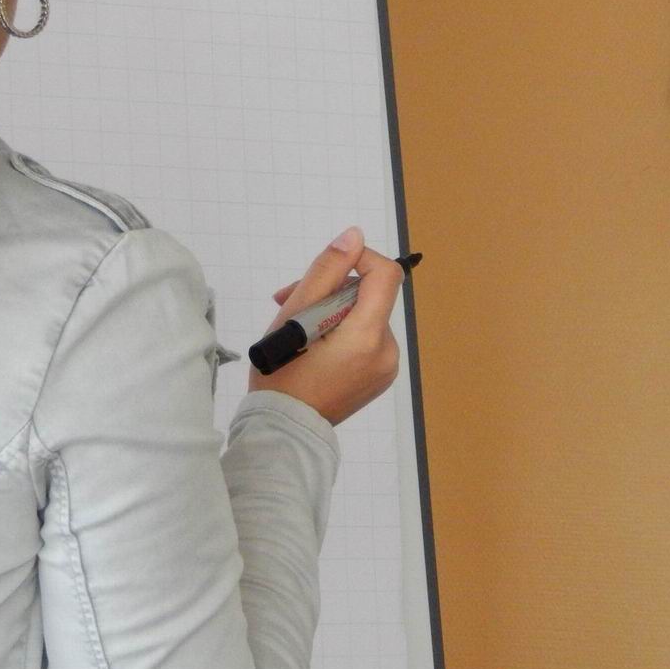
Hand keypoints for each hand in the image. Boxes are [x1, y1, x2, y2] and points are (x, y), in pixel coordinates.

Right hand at [251, 226, 400, 425]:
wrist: (284, 432)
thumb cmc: (282, 375)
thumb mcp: (295, 315)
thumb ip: (327, 271)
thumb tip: (354, 237)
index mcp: (368, 335)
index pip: (386, 274)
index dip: (360, 260)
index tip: (327, 271)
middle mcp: (387, 351)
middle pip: (370, 296)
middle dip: (332, 290)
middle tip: (290, 300)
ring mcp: (386, 367)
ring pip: (365, 316)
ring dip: (333, 311)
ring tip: (297, 327)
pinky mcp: (379, 377)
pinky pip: (366, 339)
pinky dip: (342, 333)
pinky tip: (314, 345)